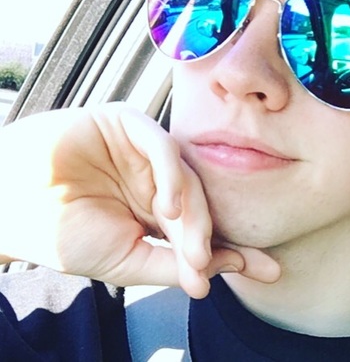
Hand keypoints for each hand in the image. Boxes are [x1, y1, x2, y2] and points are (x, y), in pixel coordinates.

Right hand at [0, 103, 279, 296]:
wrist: (9, 202)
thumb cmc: (62, 232)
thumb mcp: (123, 260)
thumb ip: (168, 265)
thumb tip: (211, 282)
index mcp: (157, 211)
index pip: (204, 229)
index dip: (234, 250)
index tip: (267, 271)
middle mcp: (159, 179)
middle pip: (202, 205)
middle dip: (210, 238)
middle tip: (207, 268)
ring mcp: (146, 151)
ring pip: (189, 177)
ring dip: (193, 213)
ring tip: (191, 248)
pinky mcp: (129, 124)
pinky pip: (160, 145)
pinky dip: (171, 174)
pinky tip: (167, 205)